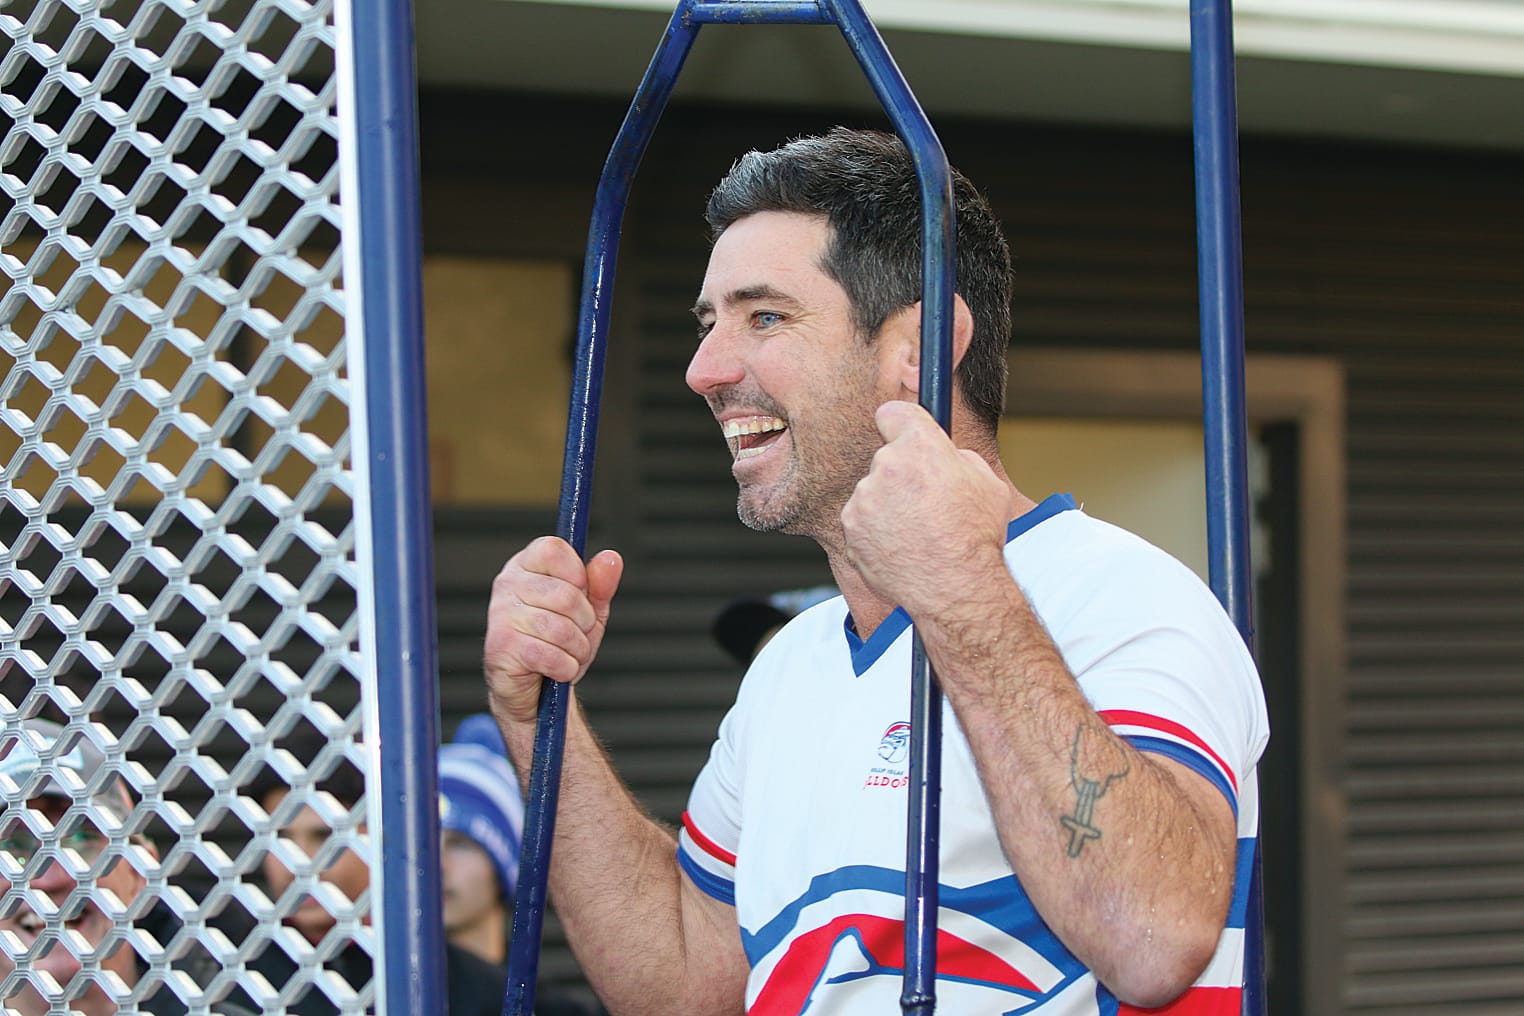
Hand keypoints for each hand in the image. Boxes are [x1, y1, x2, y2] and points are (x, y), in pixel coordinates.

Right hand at [483, 536, 623, 726]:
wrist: (535, 690)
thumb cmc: (559, 645)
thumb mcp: (588, 612)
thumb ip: (600, 584)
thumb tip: (611, 558)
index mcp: (527, 566)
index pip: (553, 549)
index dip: (577, 573)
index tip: (581, 593)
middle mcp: (507, 584)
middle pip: (565, 594)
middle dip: (585, 622)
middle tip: (577, 634)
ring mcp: (499, 614)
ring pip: (560, 629)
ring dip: (577, 649)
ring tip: (568, 654)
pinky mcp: (500, 647)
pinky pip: (550, 656)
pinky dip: (565, 668)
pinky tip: (557, 670)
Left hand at [841, 401, 1011, 618]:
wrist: (954, 587)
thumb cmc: (976, 537)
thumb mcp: (987, 484)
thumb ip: (957, 459)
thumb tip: (945, 456)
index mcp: (920, 446)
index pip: (893, 412)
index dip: (899, 423)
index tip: (901, 433)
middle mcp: (886, 465)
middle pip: (887, 459)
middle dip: (901, 476)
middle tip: (925, 504)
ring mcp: (864, 497)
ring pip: (873, 492)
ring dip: (888, 506)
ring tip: (916, 533)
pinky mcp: (850, 526)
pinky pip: (861, 521)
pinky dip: (875, 532)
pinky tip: (900, 547)